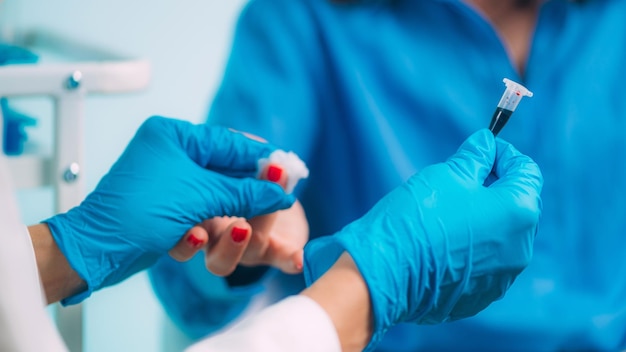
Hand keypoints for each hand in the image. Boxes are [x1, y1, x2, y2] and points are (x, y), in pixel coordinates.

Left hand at [44, 116, 294, 302]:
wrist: (94, 251)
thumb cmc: (139, 212)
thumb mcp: (200, 197)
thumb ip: (245, 192)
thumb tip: (282, 192)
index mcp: (174, 135)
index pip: (230, 143)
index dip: (262, 159)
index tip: (289, 170)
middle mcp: (170, 153)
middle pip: (225, 169)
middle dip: (249, 188)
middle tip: (281, 196)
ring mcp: (167, 182)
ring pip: (213, 194)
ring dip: (226, 211)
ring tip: (247, 223)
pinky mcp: (164, 208)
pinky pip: (195, 212)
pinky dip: (200, 226)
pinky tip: (196, 236)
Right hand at [169, 163, 308, 274]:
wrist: (267, 191)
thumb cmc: (234, 173)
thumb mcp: (225, 161)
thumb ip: (225, 152)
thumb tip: (239, 141)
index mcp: (198, 224)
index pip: (186, 240)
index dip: (186, 241)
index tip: (195, 231)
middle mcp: (220, 244)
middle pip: (217, 259)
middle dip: (228, 246)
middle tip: (239, 227)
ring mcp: (249, 250)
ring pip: (250, 251)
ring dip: (261, 226)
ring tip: (275, 203)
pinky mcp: (276, 249)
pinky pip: (284, 258)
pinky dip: (292, 258)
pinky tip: (300, 258)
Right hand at [303, 129, 542, 349]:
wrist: (386, 271)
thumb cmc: (418, 218)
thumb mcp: (448, 174)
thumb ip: (475, 156)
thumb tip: (485, 144)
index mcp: (520, 211)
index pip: (527, 171)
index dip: (504, 154)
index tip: (482, 150)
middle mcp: (521, 248)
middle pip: (518, 206)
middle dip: (494, 187)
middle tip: (462, 179)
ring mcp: (502, 277)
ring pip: (501, 237)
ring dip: (483, 219)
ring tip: (448, 213)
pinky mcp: (481, 297)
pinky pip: (484, 264)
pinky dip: (471, 249)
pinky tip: (443, 243)